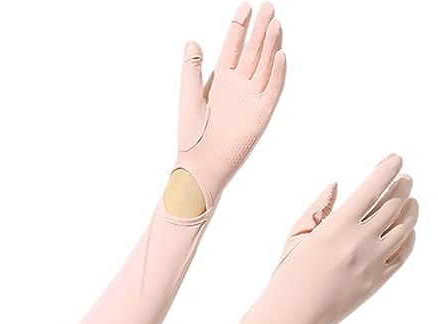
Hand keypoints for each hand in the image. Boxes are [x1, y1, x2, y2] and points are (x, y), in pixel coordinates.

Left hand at [174, 3, 285, 206]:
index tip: (245, 7)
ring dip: (270, 46)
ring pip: (264, 66)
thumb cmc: (191, 135)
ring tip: (275, 23)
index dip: (238, 27)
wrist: (202, 163)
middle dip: (260, 30)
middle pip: (252, 52)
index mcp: (219, 81)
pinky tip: (281, 54)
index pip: (232, 48)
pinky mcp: (260, 114)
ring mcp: (250, 99)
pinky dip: (277, 73)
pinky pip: (272, 90)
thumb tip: (192, 41)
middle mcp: (237, 87)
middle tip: (268, 7)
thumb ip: (191, 69)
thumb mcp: (188, 97)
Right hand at [266, 154, 417, 323]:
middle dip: (402, 186)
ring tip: (411, 200)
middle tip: (405, 178)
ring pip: (405, 227)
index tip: (396, 159)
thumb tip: (336, 185)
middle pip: (394, 204)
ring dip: (411, 209)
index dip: (387, 170)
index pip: (372, 188)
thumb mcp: (296, 237)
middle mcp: (360, 241)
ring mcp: (373, 262)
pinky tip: (408, 230)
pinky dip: (410, 237)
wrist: (292, 315)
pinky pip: (404, 254)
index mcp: (337, 226)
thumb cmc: (288, 275)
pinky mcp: (378, 281)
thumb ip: (317, 209)